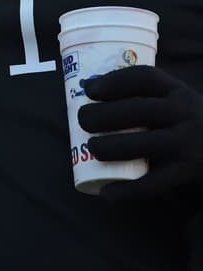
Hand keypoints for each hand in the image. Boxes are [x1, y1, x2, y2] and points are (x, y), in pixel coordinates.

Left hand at [79, 65, 202, 198]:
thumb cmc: (184, 121)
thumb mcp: (173, 100)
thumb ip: (141, 93)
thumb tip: (85, 86)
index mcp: (177, 91)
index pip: (143, 78)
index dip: (111, 82)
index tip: (88, 89)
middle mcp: (185, 113)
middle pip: (136, 110)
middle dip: (100, 115)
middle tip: (83, 121)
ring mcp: (188, 143)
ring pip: (141, 145)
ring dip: (108, 148)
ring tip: (93, 149)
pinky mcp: (187, 171)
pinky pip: (152, 183)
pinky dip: (126, 190)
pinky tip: (106, 192)